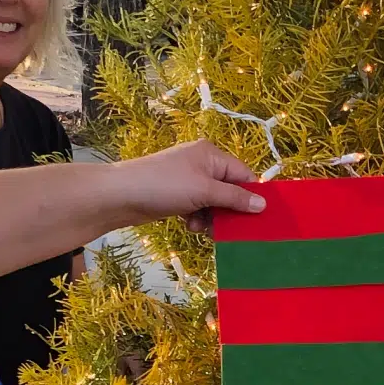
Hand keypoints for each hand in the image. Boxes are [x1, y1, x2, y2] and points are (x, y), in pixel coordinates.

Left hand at [117, 139, 265, 236]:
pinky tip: (189, 225)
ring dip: (211, 218)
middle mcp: (202, 164)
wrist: (121, 195)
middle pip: (229, 190)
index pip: (243, 175)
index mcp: (211, 155)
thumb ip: (234, 198)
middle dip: (228, 211)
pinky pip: (198, 208)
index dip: (251, 196)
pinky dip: (197, 218)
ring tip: (201, 228)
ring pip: (213, 203)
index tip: (258, 218)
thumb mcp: (204, 191)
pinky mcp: (177, 195)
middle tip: (228, 229)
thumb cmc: (165, 186)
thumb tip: (263, 205)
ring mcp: (188, 180)